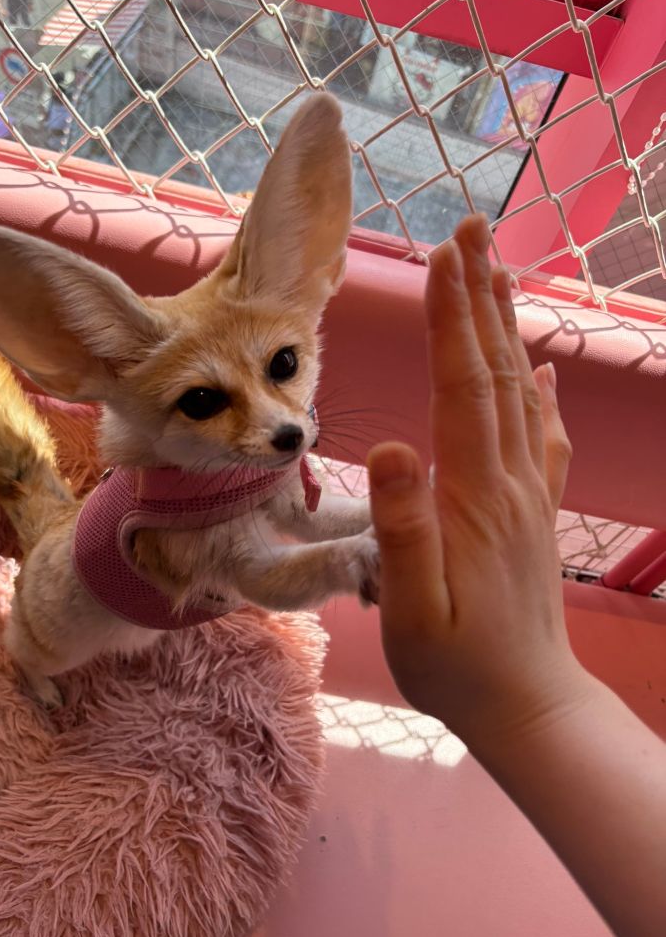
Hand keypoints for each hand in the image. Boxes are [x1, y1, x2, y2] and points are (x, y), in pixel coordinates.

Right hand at [366, 214, 585, 744]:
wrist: (526, 704)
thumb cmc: (455, 663)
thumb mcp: (412, 607)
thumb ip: (404, 528)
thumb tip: (391, 444)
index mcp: (475, 494)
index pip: (463, 386)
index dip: (453, 319)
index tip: (444, 258)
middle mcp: (511, 479)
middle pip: (495, 372)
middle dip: (481, 297)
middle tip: (472, 232)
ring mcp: (530, 494)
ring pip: (519, 393)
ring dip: (506, 329)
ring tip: (499, 272)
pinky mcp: (535, 512)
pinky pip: (544, 437)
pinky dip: (540, 393)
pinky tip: (540, 371)